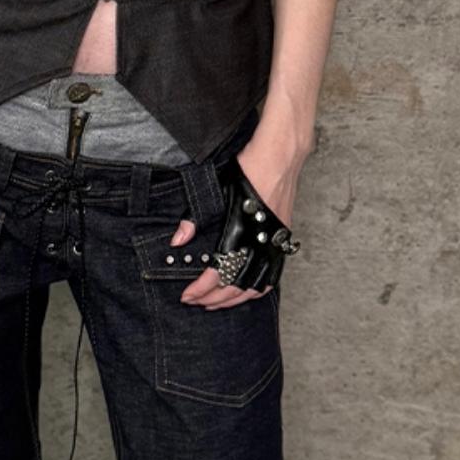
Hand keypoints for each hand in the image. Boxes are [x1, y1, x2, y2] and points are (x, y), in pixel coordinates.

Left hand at [169, 135, 305, 308]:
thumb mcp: (217, 190)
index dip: (201, 289)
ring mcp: (273, 244)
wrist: (280, 157)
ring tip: (216, 303)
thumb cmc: (249, 170)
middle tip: (196, 302)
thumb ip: (195, 218)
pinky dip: (258, 289)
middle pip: (235, 286)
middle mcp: (259, 243)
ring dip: (234, 299)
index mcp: (240, 233)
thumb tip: (177, 240)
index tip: (187, 295)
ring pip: (255, 286)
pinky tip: (246, 292)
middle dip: (213, 298)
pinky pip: (273, 275)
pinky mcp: (282, 241)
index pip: (218, 274)